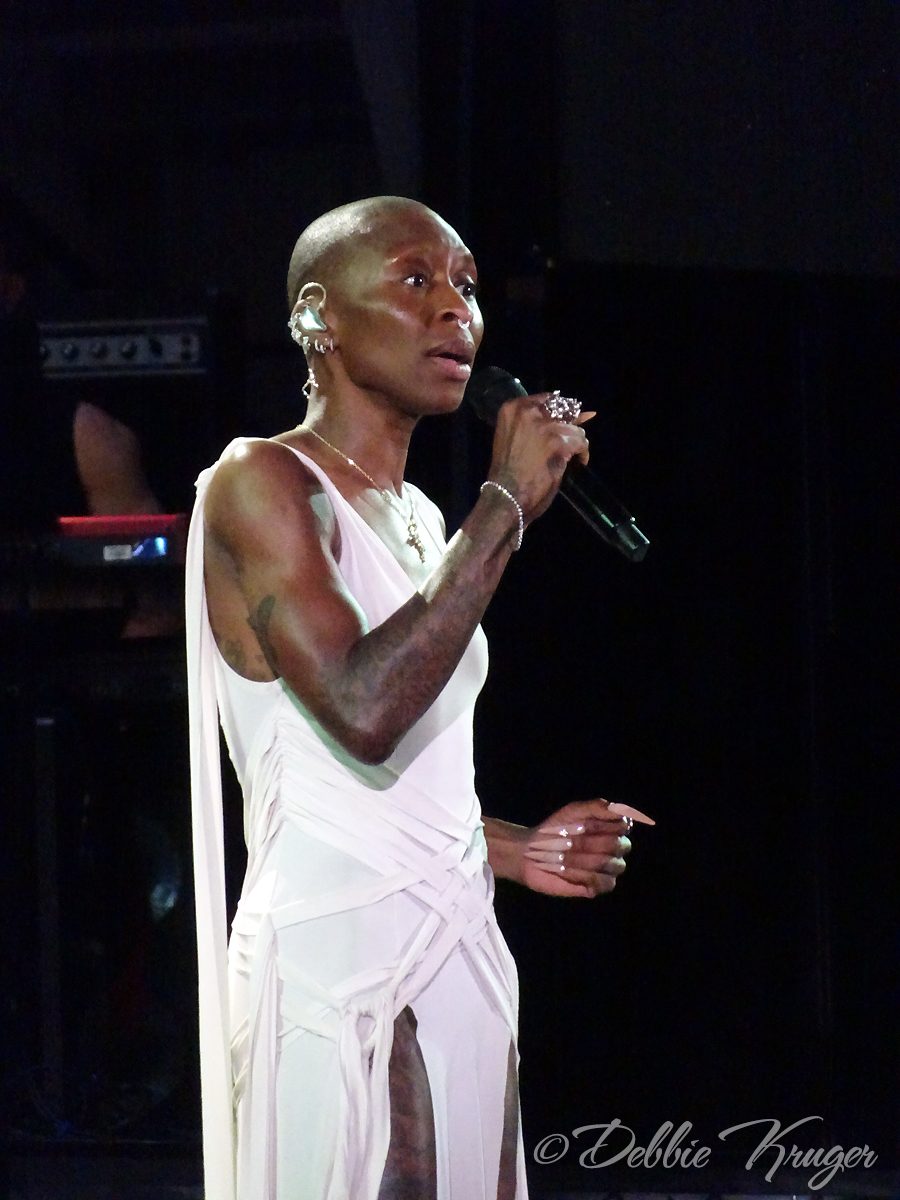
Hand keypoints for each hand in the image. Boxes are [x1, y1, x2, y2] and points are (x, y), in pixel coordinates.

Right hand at [486, 395, 593, 523]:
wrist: (505, 495)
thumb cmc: (507, 472)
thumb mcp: (516, 438)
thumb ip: (536, 424)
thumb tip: (575, 414)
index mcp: (512, 408)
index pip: (547, 399)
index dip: (560, 411)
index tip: (565, 422)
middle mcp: (528, 411)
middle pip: (563, 410)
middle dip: (570, 425)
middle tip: (571, 440)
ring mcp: (543, 425)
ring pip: (574, 428)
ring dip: (575, 443)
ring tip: (572, 456)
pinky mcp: (557, 441)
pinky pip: (580, 442)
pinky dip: (583, 453)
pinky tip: (579, 462)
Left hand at [494, 799, 654, 898]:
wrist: (532, 852)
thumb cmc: (554, 829)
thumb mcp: (571, 812)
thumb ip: (595, 807)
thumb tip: (617, 809)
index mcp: (611, 829)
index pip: (623, 825)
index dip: (603, 825)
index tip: (582, 824)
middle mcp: (615, 849)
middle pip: (619, 846)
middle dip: (589, 843)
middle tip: (566, 841)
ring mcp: (608, 869)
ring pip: (612, 865)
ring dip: (583, 859)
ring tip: (561, 857)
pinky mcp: (598, 887)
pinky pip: (603, 882)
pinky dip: (582, 876)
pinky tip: (565, 871)